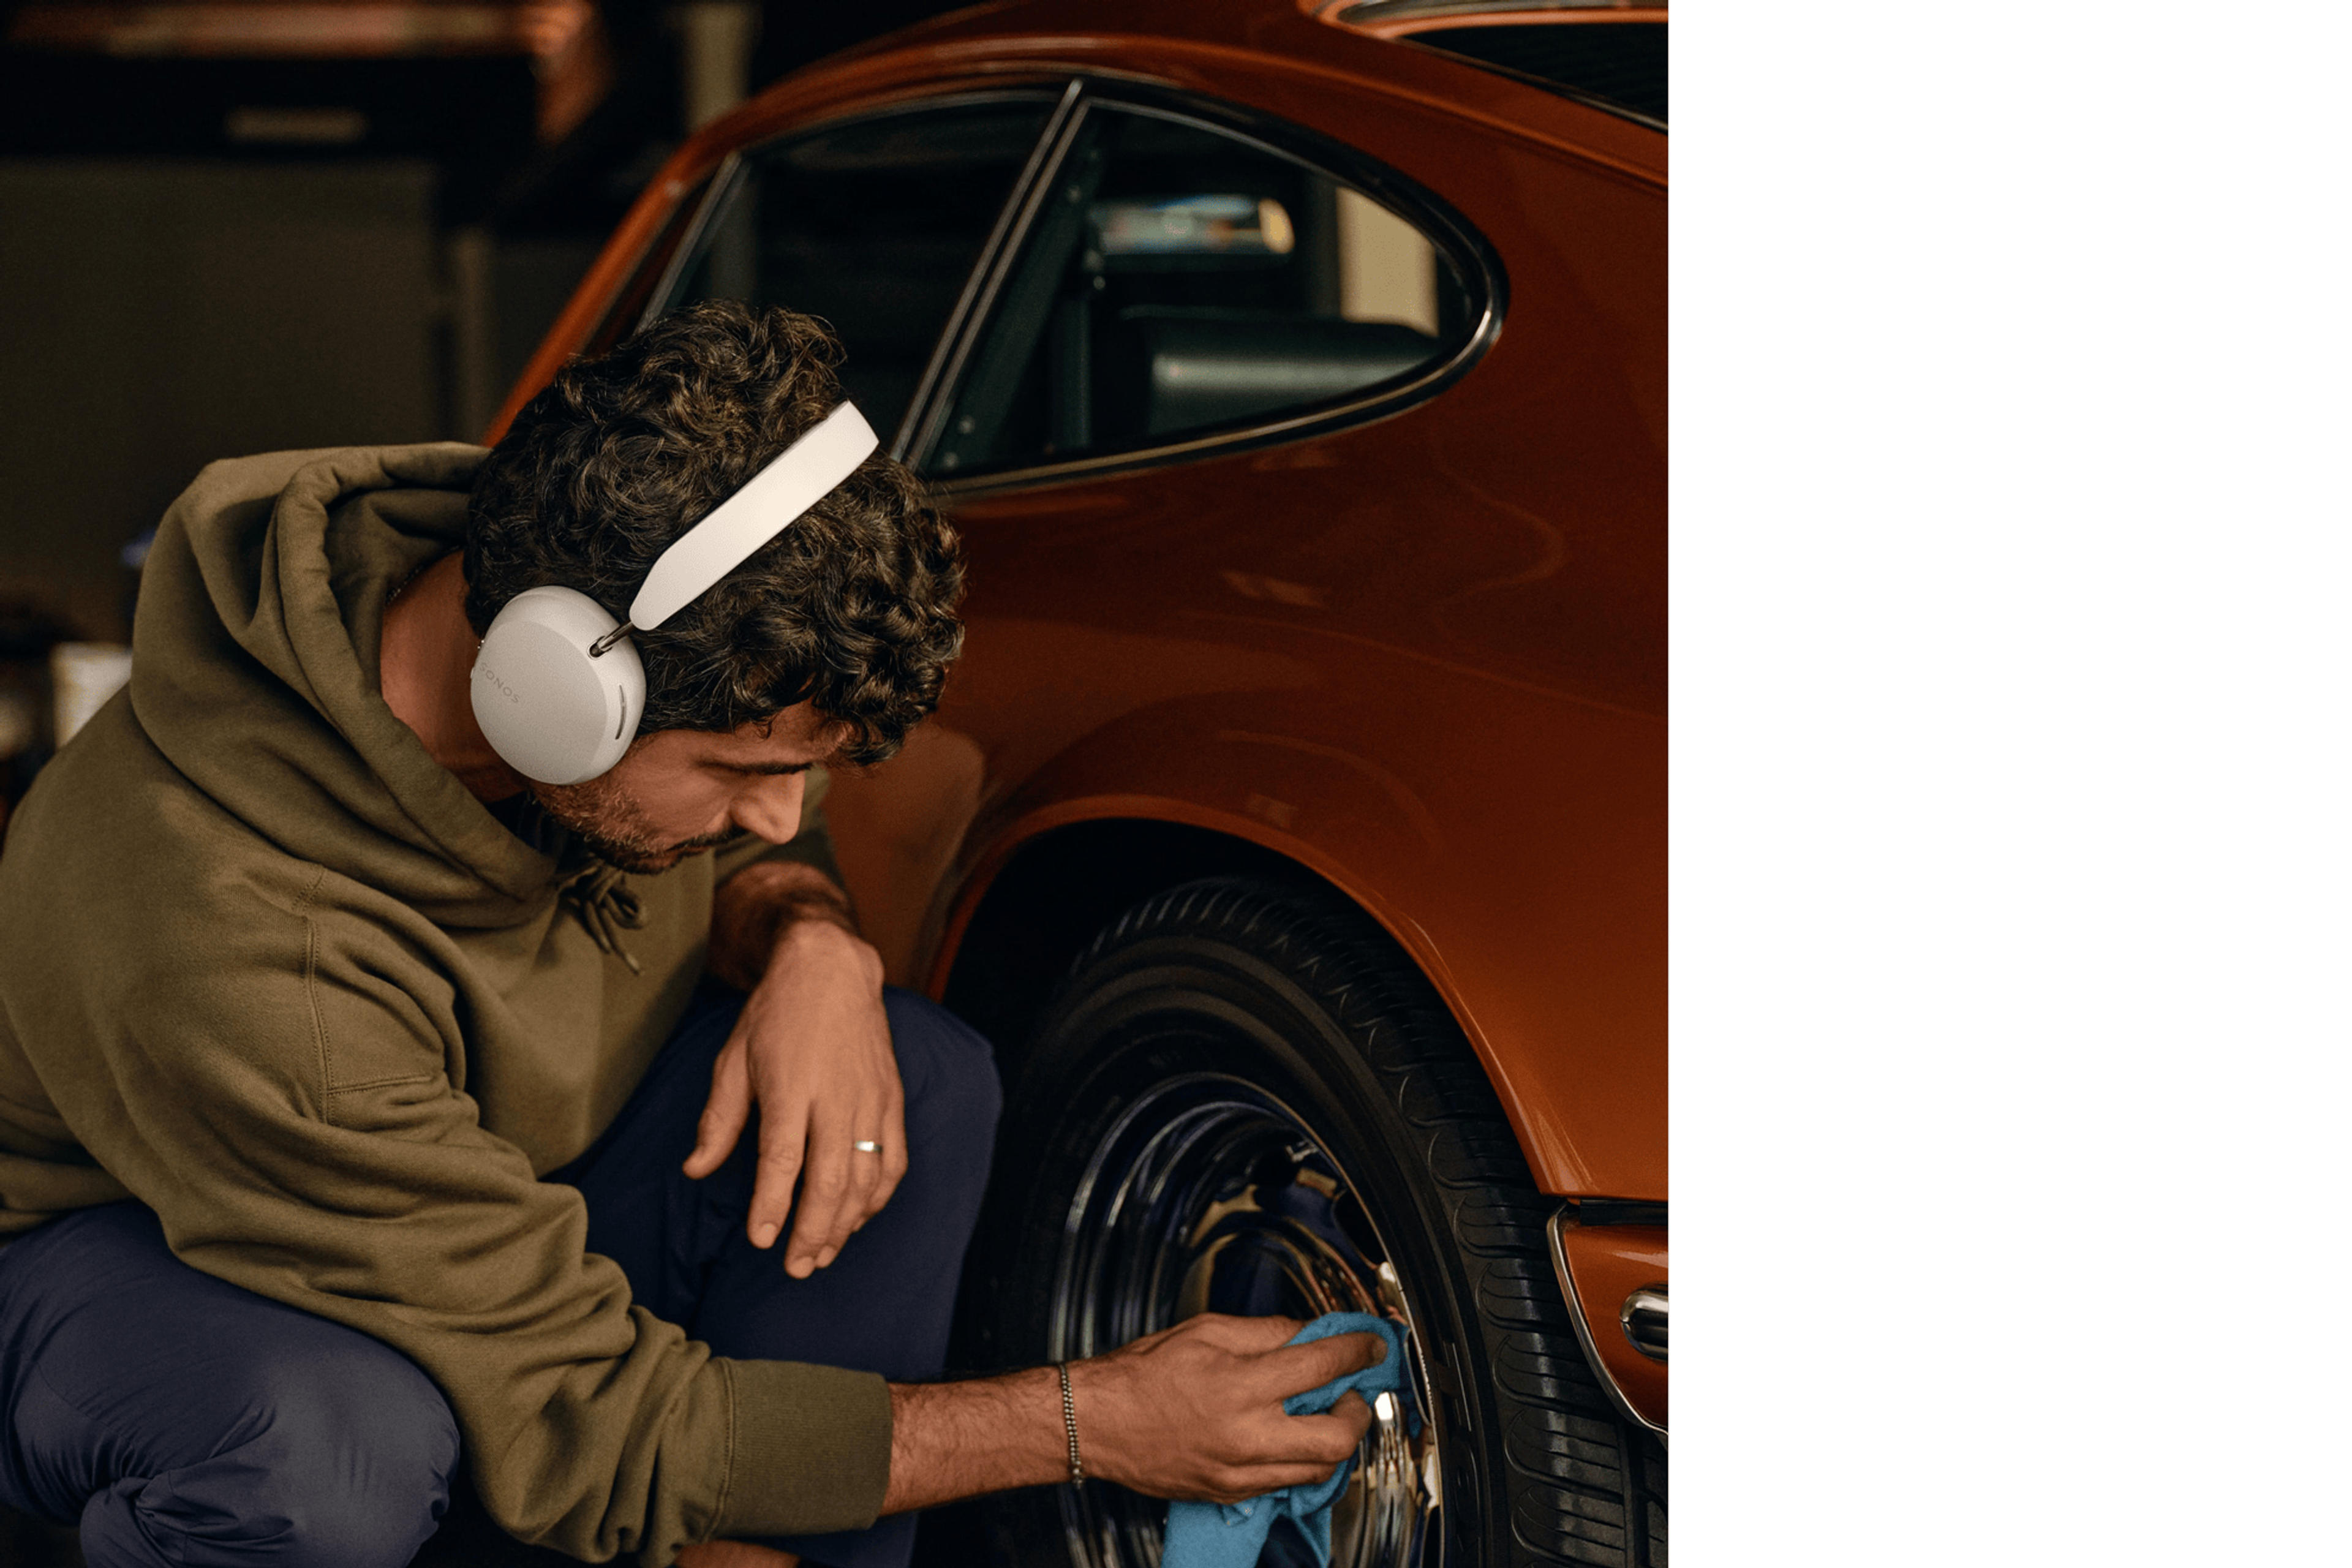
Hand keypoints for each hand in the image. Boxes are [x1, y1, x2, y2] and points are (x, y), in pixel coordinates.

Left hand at [682, 919, 906, 1276]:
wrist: (832, 968)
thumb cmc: (776, 1015)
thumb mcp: (734, 1059)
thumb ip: (718, 1119)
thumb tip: (695, 1170)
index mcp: (791, 1085)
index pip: (783, 1158)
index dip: (773, 1204)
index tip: (762, 1240)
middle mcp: (836, 1095)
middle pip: (830, 1178)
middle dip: (813, 1231)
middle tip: (795, 1267)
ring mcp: (871, 1099)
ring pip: (866, 1177)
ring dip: (845, 1223)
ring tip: (823, 1254)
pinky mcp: (891, 1099)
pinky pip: (893, 1160)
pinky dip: (877, 1198)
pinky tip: (857, 1219)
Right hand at [1071, 1314, 1383, 1502]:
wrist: (1097, 1423)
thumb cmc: (1141, 1375)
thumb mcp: (1206, 1331)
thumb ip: (1265, 1332)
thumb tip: (1308, 1334)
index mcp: (1241, 1385)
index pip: (1322, 1366)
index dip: (1358, 1350)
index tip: (1372, 1344)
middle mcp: (1246, 1434)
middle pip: (1337, 1436)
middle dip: (1358, 1412)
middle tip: (1353, 1391)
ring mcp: (1240, 1471)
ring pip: (1319, 1470)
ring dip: (1334, 1440)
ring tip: (1323, 1414)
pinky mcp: (1230, 1493)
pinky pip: (1286, 1485)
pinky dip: (1301, 1462)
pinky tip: (1290, 1438)